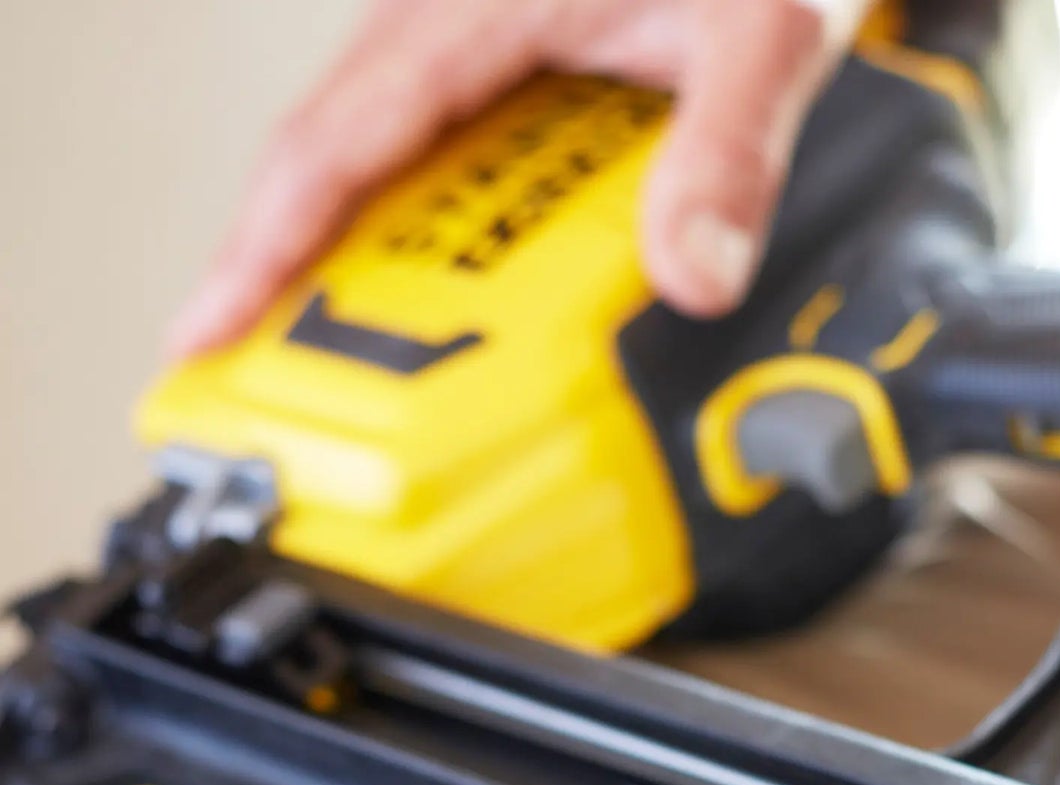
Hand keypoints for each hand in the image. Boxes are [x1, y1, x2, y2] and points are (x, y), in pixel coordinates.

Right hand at [168, 0, 867, 355]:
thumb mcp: (763, 27)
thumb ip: (732, 150)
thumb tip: (693, 275)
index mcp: (472, 4)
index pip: (336, 142)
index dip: (263, 249)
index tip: (208, 332)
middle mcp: (442, 17)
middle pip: (326, 162)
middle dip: (281, 278)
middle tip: (253, 383)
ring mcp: (456, 35)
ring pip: (365, 160)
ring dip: (339, 262)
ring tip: (323, 360)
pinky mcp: (486, 58)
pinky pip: (417, 151)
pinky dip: (403, 230)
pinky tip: (423, 289)